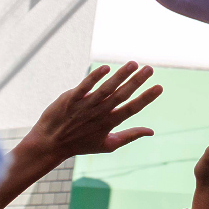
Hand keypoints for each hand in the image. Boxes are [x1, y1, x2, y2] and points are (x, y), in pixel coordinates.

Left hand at [21, 62, 162, 159]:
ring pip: (105, 88)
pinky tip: (106, 68)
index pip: (132, 108)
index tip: (159, 87)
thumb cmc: (80, 144)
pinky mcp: (70, 98)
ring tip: (133, 63)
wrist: (48, 144)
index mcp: (109, 123)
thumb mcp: (107, 145)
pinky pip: (84, 86)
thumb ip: (130, 136)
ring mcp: (85, 105)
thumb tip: (152, 132)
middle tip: (150, 68)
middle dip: (136, 81)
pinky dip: (94, 77)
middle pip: (121, 95)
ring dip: (120, 75)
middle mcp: (99, 113)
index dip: (146, 98)